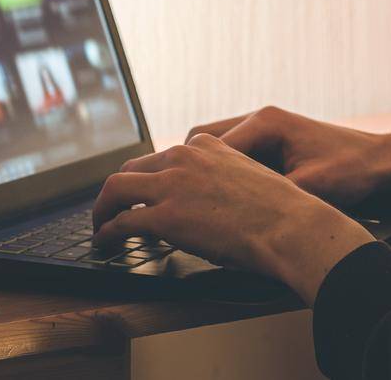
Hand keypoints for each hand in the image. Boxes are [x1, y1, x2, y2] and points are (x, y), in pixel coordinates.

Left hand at [91, 133, 373, 303]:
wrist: (290, 226)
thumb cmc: (281, 212)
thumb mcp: (250, 178)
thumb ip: (223, 179)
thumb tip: (210, 202)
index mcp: (207, 147)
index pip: (162, 156)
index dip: (148, 178)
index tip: (143, 193)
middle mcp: (185, 158)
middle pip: (132, 168)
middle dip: (117, 191)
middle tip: (112, 210)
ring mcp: (173, 185)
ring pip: (116, 188)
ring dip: (102, 209)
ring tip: (100, 227)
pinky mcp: (165, 216)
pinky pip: (121, 222)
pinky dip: (107, 233)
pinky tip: (106, 243)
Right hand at [185, 106, 390, 206]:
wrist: (381, 162)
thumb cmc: (352, 170)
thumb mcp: (311, 187)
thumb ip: (271, 195)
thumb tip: (233, 216)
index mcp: (265, 123)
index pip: (207, 146)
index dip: (191, 176)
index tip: (180, 204)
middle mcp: (259, 120)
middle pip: (200, 141)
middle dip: (189, 172)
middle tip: (181, 205)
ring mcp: (263, 131)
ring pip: (213, 148)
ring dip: (204, 173)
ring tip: (197, 206)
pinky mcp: (270, 145)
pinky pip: (232, 156)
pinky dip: (222, 175)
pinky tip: (223, 202)